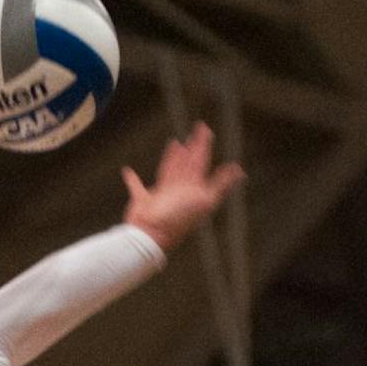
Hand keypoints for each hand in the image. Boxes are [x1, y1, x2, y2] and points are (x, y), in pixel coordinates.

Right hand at [122, 121, 244, 252]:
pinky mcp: (143, 201)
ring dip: (172, 158)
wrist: (153, 236)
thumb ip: (220, 185)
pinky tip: (127, 171)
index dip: (204, 146)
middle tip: (198, 128)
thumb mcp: (205, 201)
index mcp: (192, 189)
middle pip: (188, 163)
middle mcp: (178, 191)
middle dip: (194, 147)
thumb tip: (239, 171)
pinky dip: (131, 180)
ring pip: (168, 170)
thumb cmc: (177, 221)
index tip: (207, 131)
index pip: (200, 162)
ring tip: (176, 143)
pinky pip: (136, 187)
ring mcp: (161, 196)